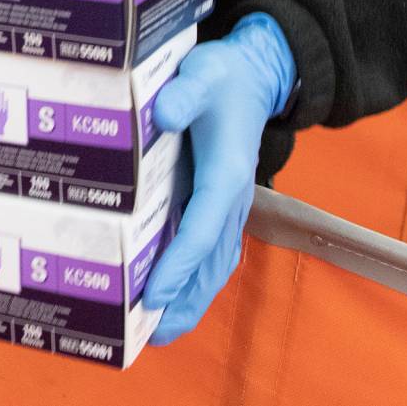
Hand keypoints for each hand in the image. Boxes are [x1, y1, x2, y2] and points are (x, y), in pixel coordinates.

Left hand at [141, 13, 295, 345]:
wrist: (253, 76)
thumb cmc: (222, 77)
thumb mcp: (202, 73)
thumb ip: (184, 94)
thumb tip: (162, 116)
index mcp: (227, 174)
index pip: (202, 229)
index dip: (178, 264)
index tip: (153, 294)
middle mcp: (233, 199)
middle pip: (211, 262)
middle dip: (184, 299)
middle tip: (152, 332)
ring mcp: (230, 206)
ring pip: (214, 264)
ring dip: (191, 298)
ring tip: (159, 330)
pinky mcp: (223, 205)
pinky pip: (213, 252)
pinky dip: (197, 280)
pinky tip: (175, 298)